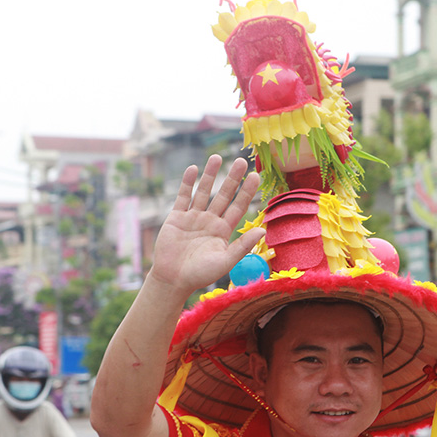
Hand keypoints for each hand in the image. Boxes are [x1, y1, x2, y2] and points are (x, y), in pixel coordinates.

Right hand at [149, 155, 262, 296]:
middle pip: (224, 195)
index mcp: (223, 230)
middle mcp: (210, 221)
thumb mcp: (225, 261)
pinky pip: (183, 196)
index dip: (247, 192)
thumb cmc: (200, 274)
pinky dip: (188, 183)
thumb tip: (263, 230)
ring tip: (217, 157)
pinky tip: (194, 169)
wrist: (173, 279)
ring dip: (210, 175)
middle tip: (241, 162)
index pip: (239, 206)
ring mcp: (193, 217)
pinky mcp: (176, 217)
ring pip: (204, 192)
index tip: (256, 176)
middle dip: (232, 178)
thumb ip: (243, 245)